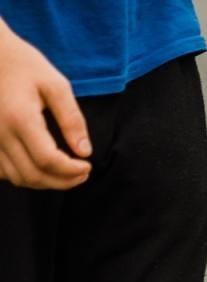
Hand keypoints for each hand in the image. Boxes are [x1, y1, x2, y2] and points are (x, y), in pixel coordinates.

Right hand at [0, 20, 90, 189]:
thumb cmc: (24, 64)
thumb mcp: (55, 85)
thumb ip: (72, 119)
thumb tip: (84, 151)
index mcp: (20, 118)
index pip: (48, 160)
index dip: (72, 171)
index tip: (88, 166)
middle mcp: (0, 132)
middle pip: (32, 175)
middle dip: (63, 182)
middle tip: (82, 174)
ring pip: (17, 177)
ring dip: (45, 183)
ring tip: (66, 174)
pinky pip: (2, 171)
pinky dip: (24, 176)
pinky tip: (40, 167)